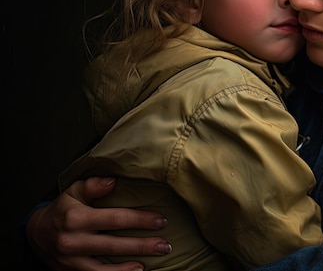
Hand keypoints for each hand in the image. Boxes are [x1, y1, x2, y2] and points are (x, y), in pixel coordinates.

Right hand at [26, 177, 171, 270]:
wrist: (36, 233)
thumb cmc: (63, 209)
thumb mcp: (74, 191)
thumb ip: (93, 185)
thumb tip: (113, 181)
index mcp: (76, 218)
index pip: (114, 219)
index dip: (139, 220)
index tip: (160, 221)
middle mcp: (72, 241)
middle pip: (113, 245)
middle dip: (142, 245)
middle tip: (164, 245)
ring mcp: (70, 260)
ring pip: (104, 267)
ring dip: (129, 267)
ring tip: (151, 262)